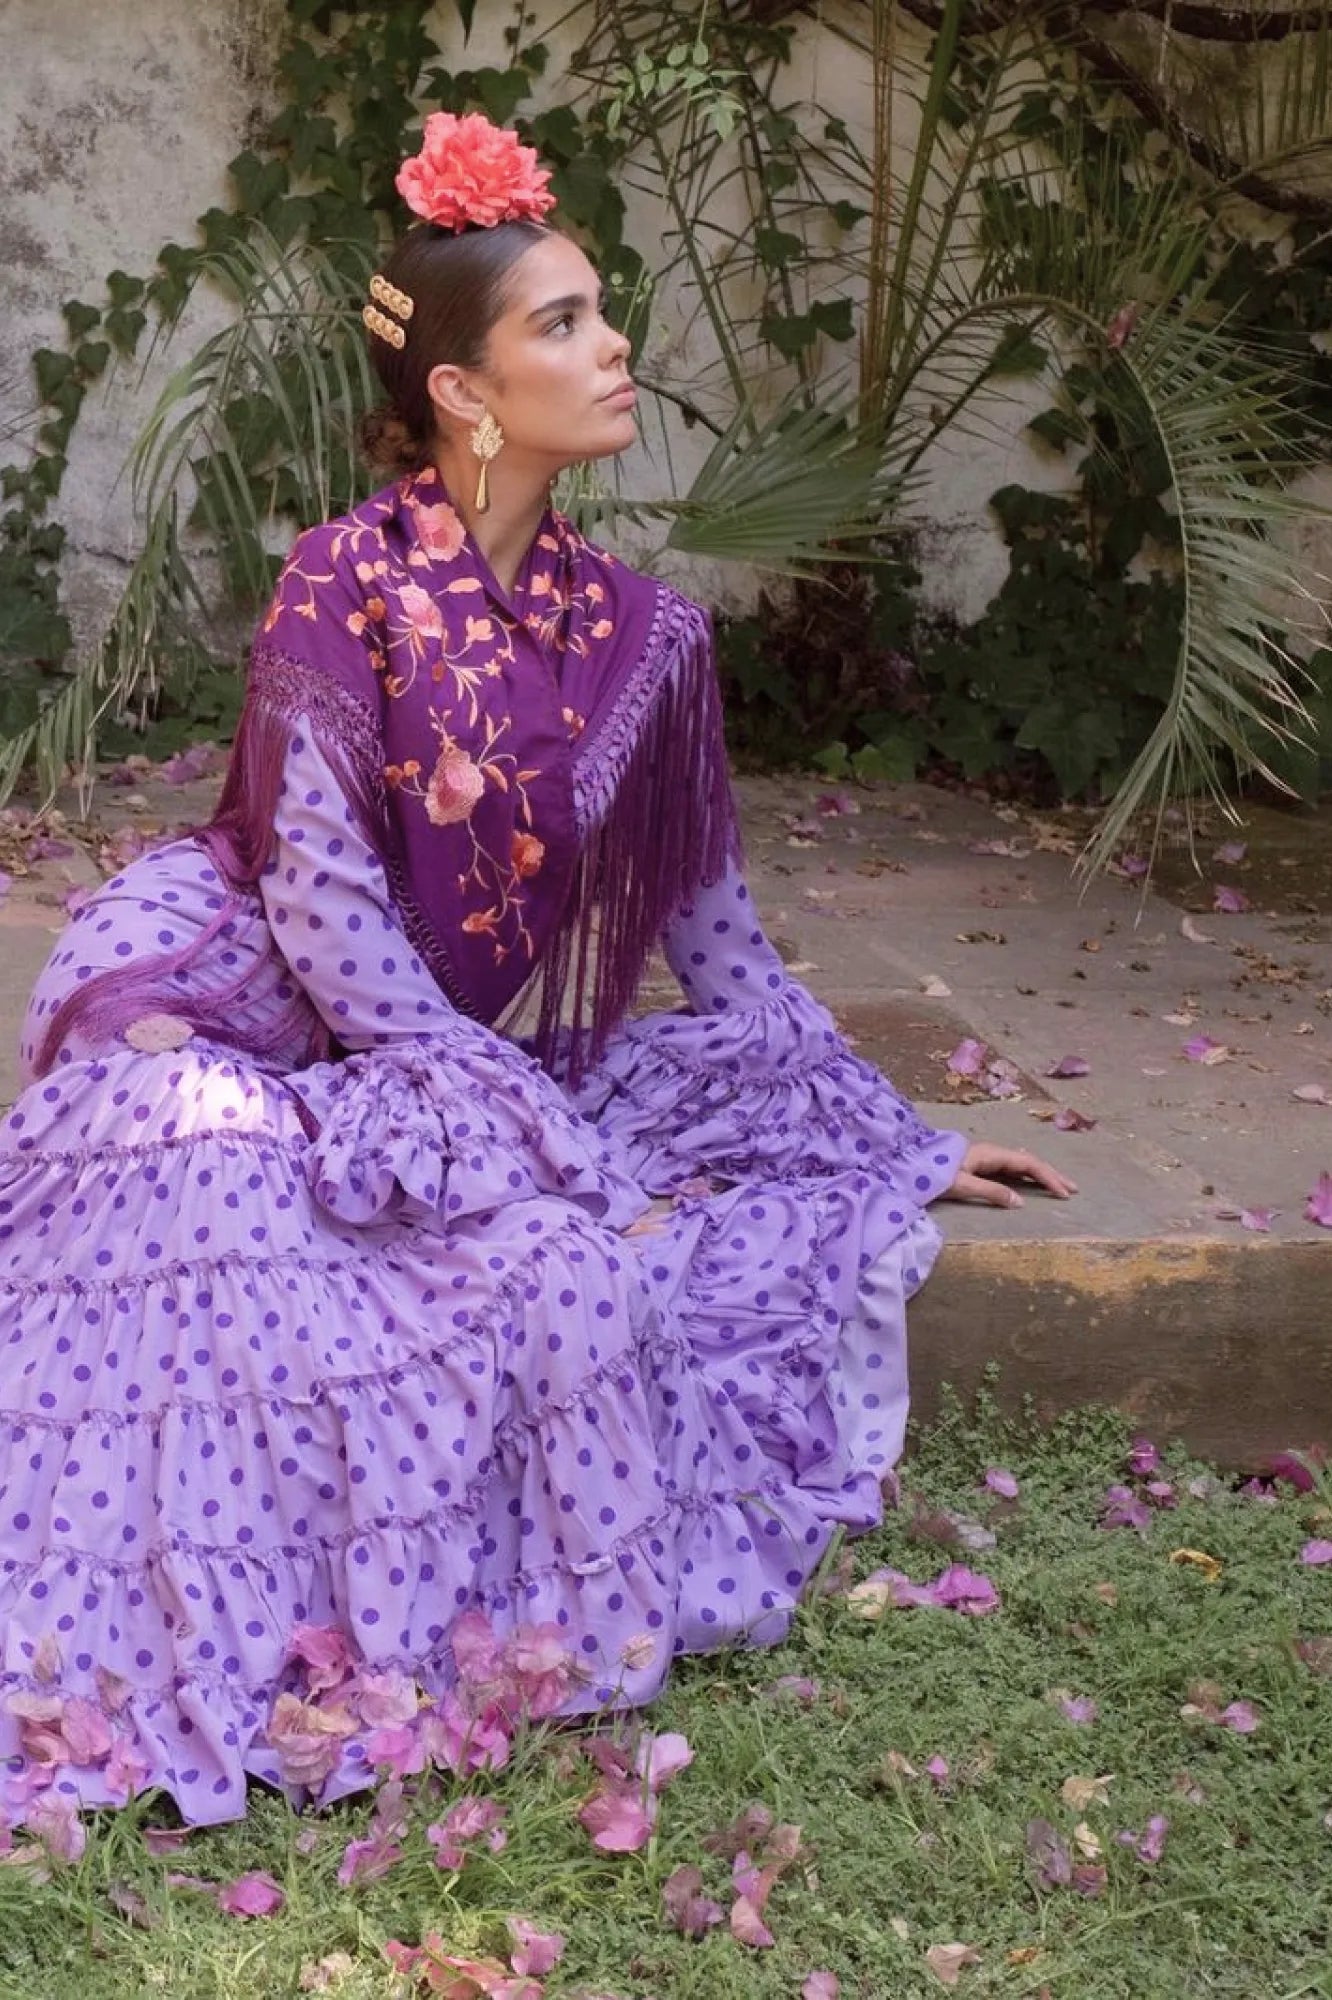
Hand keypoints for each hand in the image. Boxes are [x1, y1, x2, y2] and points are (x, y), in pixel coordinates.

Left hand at [944, 1140, 1076, 1209]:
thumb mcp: (961, 1185)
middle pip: (1027, 1162)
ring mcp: (984, 1157)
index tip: (1064, 1193)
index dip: (1048, 1178)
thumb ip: (991, 1192)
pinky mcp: (978, 1164)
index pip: (1027, 1164)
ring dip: (1040, 1175)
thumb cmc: (931, 1174)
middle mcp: (990, 1152)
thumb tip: (1020, 1202)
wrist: (907, 1163)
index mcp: (989, 1154)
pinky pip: (1009, 1168)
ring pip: (1019, 1164)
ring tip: (1058, 1186)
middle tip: (1072, 1189)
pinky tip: (1030, 1180)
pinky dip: (1026, 1175)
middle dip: (1051, 1174)